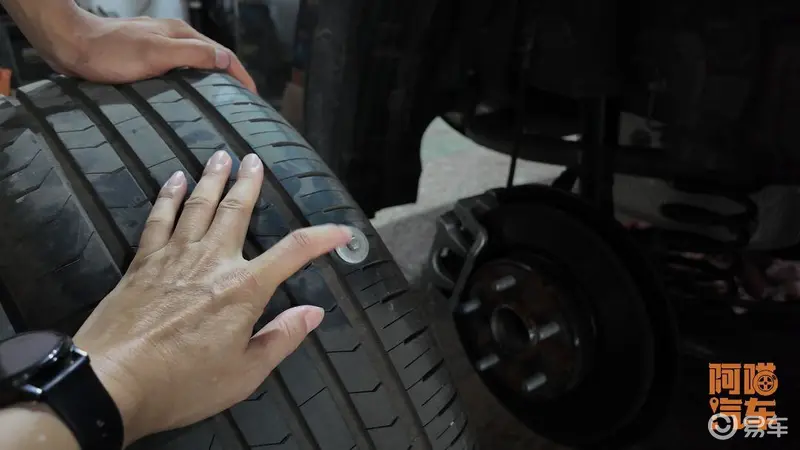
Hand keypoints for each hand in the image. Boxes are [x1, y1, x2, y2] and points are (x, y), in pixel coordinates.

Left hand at [17, 3, 256, 91]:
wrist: (70, 45)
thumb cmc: (110, 52)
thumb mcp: (156, 54)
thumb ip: (193, 55)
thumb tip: (227, 62)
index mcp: (182, 35)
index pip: (224, 55)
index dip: (241, 75)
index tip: (253, 98)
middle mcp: (174, 39)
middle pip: (212, 59)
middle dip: (231, 80)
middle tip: (241, 107)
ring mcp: (159, 48)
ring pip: (195, 66)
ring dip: (211, 83)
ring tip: (219, 107)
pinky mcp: (145, 59)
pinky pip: (178, 72)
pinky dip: (191, 85)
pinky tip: (187, 100)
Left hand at [73, 151, 351, 444]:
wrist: (112, 383)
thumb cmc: (183, 383)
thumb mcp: (246, 372)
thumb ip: (282, 338)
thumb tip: (314, 313)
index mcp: (244, 288)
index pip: (293, 251)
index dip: (322, 238)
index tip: (341, 231)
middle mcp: (212, 261)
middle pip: (237, 210)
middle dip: (249, 183)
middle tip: (253, 160)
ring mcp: (174, 257)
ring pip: (198, 206)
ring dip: (211, 180)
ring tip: (220, 157)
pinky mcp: (142, 263)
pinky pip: (158, 219)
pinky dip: (167, 197)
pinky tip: (172, 181)